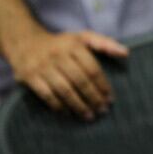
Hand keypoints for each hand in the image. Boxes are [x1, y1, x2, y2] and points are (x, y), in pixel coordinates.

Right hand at [7, 29, 127, 119]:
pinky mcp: (29, 77)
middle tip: (102, 110)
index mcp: (75, 45)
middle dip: (93, 98)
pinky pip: (46, 95)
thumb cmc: (62, 43)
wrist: (26, 42)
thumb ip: (105, 43)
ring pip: (64, 90)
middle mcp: (58, 55)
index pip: (92, 68)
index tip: (110, 98)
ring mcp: (43, 67)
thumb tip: (126, 53)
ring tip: (89, 116)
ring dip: (78, 105)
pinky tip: (68, 113)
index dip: (102, 85)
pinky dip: (58, 106)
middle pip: (80, 81)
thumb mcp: (83, 37)